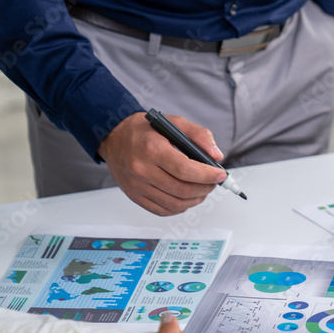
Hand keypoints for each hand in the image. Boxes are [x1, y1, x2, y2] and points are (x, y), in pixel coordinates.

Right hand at [97, 112, 226, 216]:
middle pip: (182, 190)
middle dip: (205, 188)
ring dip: (195, 200)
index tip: (220, 175)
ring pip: (175, 203)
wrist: (113, 137)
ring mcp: (137, 186)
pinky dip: (180, 207)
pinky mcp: (135, 196)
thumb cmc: (143, 130)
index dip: (207, 175)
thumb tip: (216, 155)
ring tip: (203, 190)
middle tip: (214, 182)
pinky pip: (162, 210)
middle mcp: (142, 170)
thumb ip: (198, 135)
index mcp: (152, 149)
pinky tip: (187, 198)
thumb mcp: (173, 122)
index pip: (185, 170)